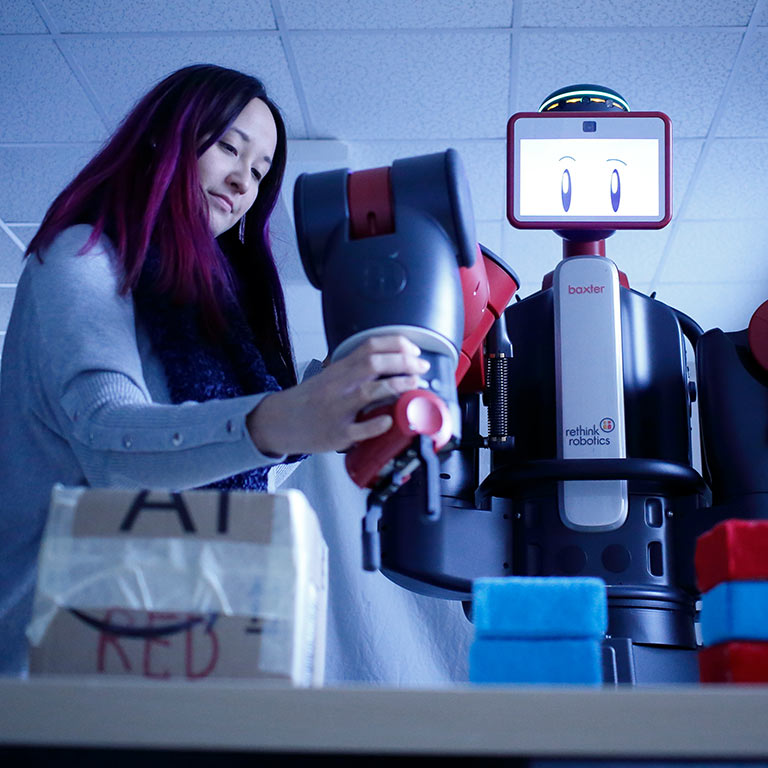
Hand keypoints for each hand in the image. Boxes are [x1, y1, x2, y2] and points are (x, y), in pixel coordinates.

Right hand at [246, 335, 429, 454]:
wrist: (279, 422)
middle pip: (374, 364)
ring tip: (414, 385)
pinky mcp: (338, 434)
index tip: (414, 349)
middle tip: (421, 367)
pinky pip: (361, 428)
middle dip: (404, 362)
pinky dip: (378, 423)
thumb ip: (355, 369)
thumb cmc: (309, 400)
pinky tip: (390, 419)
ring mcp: (338, 410)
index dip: (397, 344)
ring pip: (371, 392)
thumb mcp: (330, 376)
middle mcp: (339, 386)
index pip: (369, 346)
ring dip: (397, 386)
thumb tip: (391, 364)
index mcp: (339, 370)